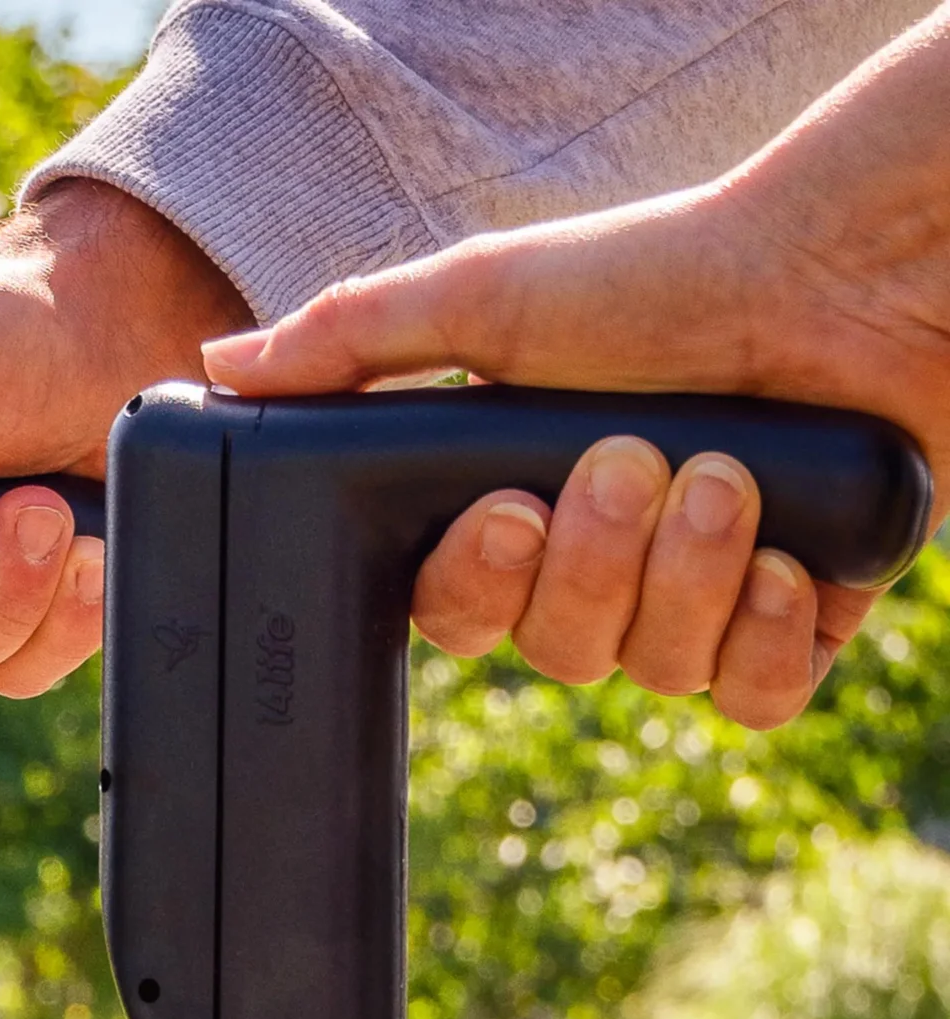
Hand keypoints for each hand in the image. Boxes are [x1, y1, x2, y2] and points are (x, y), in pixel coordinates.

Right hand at [202, 11, 949, 728]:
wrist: (845, 274)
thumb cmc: (665, 273)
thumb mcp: (479, 297)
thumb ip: (345, 343)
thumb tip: (217, 368)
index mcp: (515, 500)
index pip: (453, 611)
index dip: (479, 584)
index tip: (511, 514)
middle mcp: (600, 560)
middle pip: (552, 651)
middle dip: (594, 564)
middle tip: (634, 463)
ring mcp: (698, 593)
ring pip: (653, 672)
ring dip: (687, 575)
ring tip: (725, 476)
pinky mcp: (798, 618)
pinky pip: (753, 700)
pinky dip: (763, 640)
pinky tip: (783, 564)